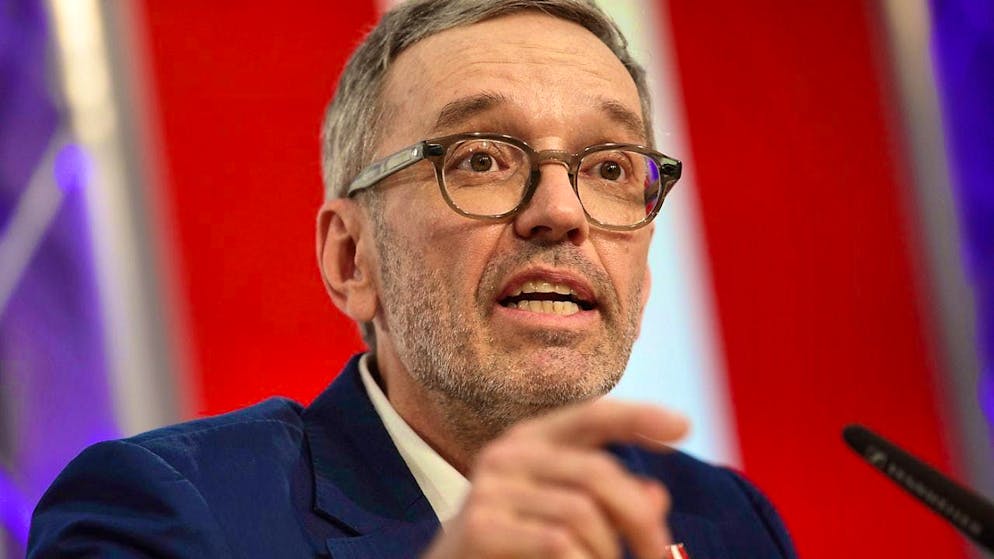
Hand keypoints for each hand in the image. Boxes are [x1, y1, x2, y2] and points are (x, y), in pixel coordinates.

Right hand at [422, 399, 688, 558]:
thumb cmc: (514, 546)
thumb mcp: (564, 517)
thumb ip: (607, 503)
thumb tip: (656, 496)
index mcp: (530, 441)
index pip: (591, 416)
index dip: (638, 416)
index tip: (684, 426)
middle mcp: (507, 453)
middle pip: (598, 472)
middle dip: (640, 519)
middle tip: (661, 557)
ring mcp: (489, 488)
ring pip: (582, 512)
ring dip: (608, 553)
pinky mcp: (480, 526)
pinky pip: (558, 542)